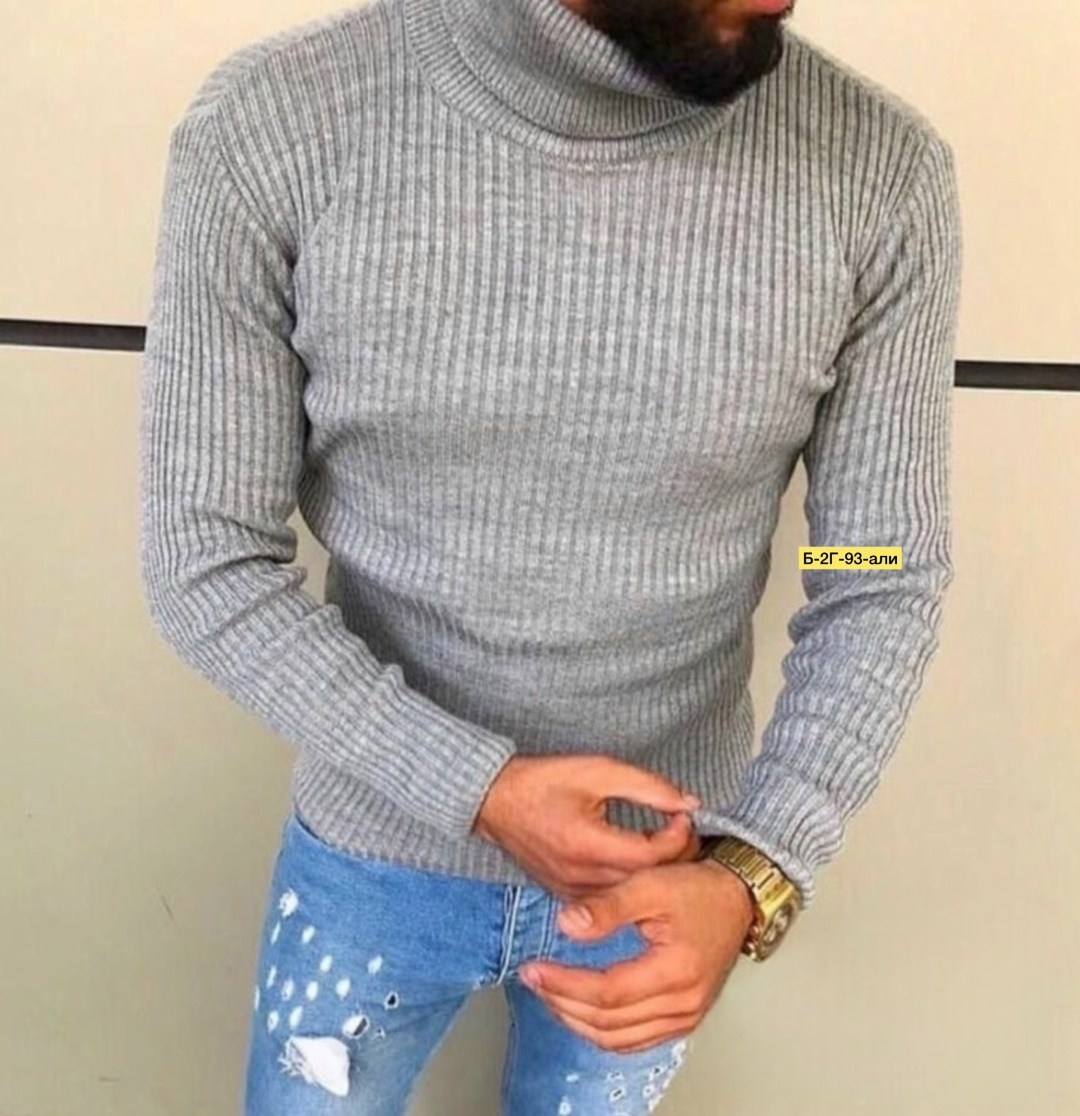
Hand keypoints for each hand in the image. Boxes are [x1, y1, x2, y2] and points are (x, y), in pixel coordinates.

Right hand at [472, 754, 702, 898]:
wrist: (494, 802)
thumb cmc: (542, 781)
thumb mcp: (598, 770)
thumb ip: (647, 786)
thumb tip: (688, 802)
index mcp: (587, 843)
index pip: (652, 855)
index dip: (679, 835)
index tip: (683, 814)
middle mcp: (580, 876)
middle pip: (647, 879)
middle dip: (675, 855)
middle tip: (683, 829)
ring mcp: (572, 891)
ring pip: (631, 893)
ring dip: (655, 871)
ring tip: (665, 842)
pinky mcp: (568, 896)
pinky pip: (612, 897)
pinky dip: (631, 881)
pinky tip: (637, 859)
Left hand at [517, 859, 755, 1052]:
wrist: (737, 898)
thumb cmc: (697, 889)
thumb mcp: (650, 883)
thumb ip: (608, 906)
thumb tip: (565, 924)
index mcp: (677, 972)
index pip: (608, 993)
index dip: (565, 984)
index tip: (534, 968)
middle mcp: (684, 1004)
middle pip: (609, 1023)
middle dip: (563, 1003)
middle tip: (532, 980)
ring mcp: (686, 1016)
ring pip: (619, 1039)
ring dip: (578, 1021)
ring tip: (549, 994)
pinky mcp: (684, 1018)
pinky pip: (635, 1039)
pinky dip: (602, 1030)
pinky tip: (580, 1010)